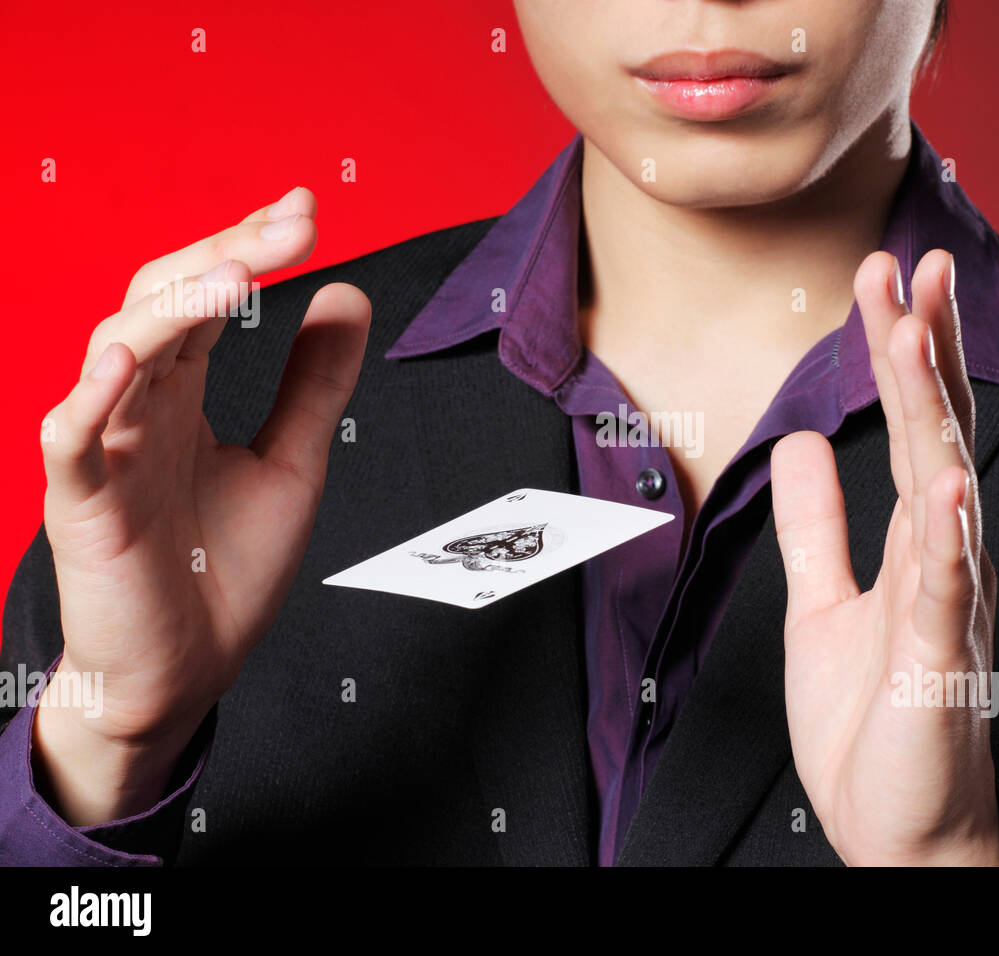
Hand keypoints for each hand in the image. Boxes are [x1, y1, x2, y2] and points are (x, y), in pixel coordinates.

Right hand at [33, 188, 370, 823]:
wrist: (189, 669)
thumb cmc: (224, 571)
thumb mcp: (292, 462)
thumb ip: (312, 382)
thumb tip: (347, 293)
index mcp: (179, 394)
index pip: (203, 295)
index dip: (247, 246)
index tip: (306, 211)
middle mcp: (138, 409)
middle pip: (163, 304)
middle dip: (225, 256)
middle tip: (295, 225)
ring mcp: (106, 454)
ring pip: (116, 354)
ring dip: (173, 309)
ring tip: (235, 274)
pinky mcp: (85, 510)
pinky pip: (71, 444)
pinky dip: (90, 401)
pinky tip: (125, 360)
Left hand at [772, 249, 998, 865]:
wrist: (898, 825)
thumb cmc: (872, 720)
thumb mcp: (822, 602)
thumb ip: (816, 524)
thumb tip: (798, 445)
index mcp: (917, 541)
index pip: (915, 427)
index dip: (904, 354)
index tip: (889, 283)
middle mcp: (944, 557)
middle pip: (935, 433)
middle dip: (920, 347)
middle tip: (909, 264)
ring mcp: (948, 603)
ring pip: (944, 488)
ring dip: (930, 409)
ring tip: (915, 332)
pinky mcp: (941, 657)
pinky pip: (947, 587)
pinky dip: (949, 533)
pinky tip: (949, 482)